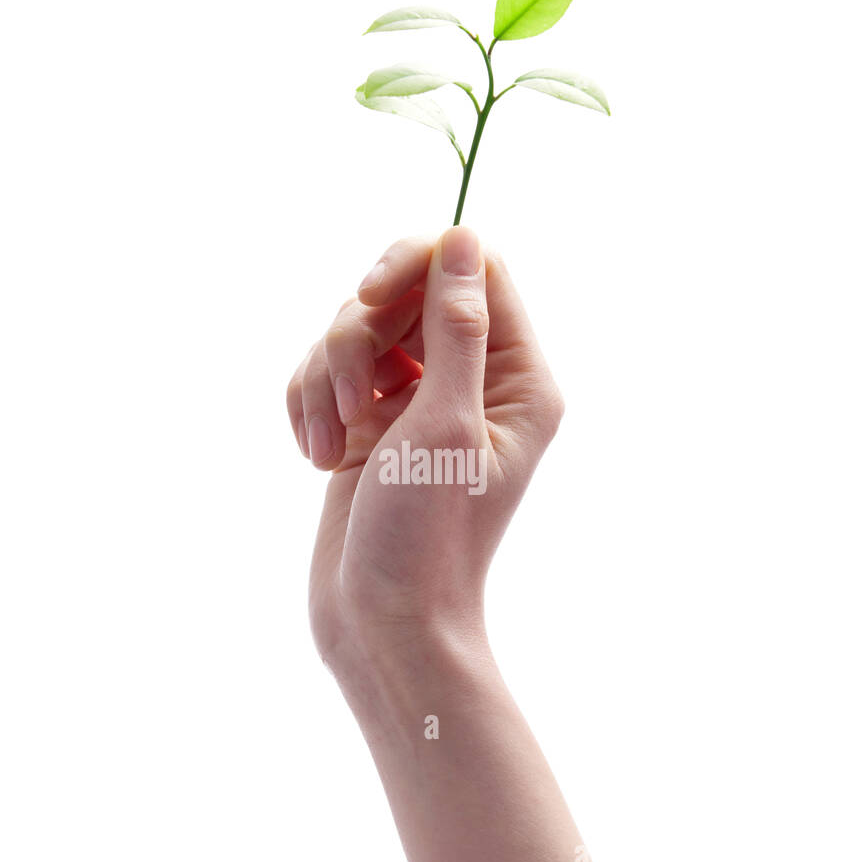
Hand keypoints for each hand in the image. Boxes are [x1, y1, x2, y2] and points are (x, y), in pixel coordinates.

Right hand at [286, 226, 563, 669]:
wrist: (382, 623)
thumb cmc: (425, 537)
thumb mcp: (445, 424)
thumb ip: (455, 328)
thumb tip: (463, 238)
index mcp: (518, 379)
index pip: (472, 268)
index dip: (412, 265)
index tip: (365, 298)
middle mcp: (473, 382)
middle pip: (404, 292)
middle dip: (357, 336)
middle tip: (352, 401)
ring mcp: (418, 401)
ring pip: (356, 330)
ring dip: (326, 376)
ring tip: (330, 446)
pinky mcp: (372, 424)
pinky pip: (328, 371)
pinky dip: (310, 402)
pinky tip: (316, 454)